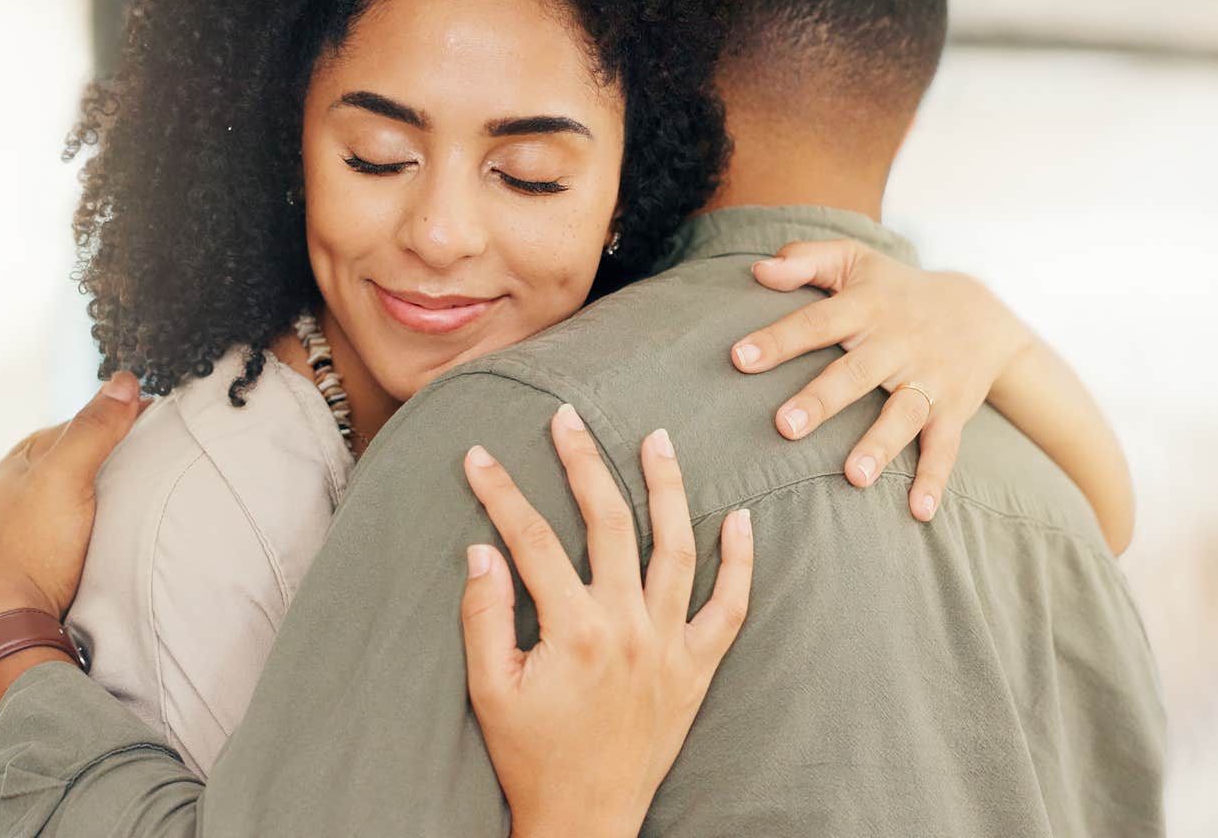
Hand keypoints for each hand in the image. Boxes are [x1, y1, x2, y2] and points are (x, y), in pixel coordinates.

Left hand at [0, 371, 143, 634]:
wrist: (5, 628)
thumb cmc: (28, 549)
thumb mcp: (64, 475)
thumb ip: (94, 428)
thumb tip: (126, 379)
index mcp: (17, 463)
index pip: (79, 424)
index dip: (121, 418)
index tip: (164, 420)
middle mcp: (17, 494)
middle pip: (80, 461)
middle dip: (118, 457)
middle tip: (164, 458)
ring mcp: (26, 531)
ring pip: (81, 498)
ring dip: (112, 495)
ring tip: (150, 496)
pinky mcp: (40, 564)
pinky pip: (81, 531)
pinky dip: (104, 525)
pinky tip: (121, 534)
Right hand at [460, 404, 753, 837]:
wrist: (586, 819)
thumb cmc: (532, 757)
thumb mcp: (490, 690)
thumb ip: (485, 615)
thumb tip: (483, 548)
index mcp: (575, 631)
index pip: (532, 540)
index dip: (502, 493)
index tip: (478, 456)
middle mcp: (630, 628)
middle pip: (610, 523)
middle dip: (585, 462)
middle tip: (568, 418)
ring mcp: (670, 645)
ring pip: (677, 548)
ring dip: (667, 487)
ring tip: (656, 438)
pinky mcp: (697, 668)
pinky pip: (729, 607)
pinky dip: (739, 561)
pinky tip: (738, 518)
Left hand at [730, 240, 1033, 521]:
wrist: (981, 312)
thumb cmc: (894, 289)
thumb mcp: (854, 261)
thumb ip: (806, 260)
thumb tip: (758, 270)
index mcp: (866, 308)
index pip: (818, 323)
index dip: (779, 339)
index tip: (739, 358)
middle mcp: (898, 344)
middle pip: (857, 373)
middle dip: (822, 400)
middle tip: (784, 427)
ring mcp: (928, 379)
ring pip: (903, 414)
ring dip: (880, 446)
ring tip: (854, 477)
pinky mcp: (953, 410)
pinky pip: (945, 447)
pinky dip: (935, 479)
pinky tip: (919, 512)